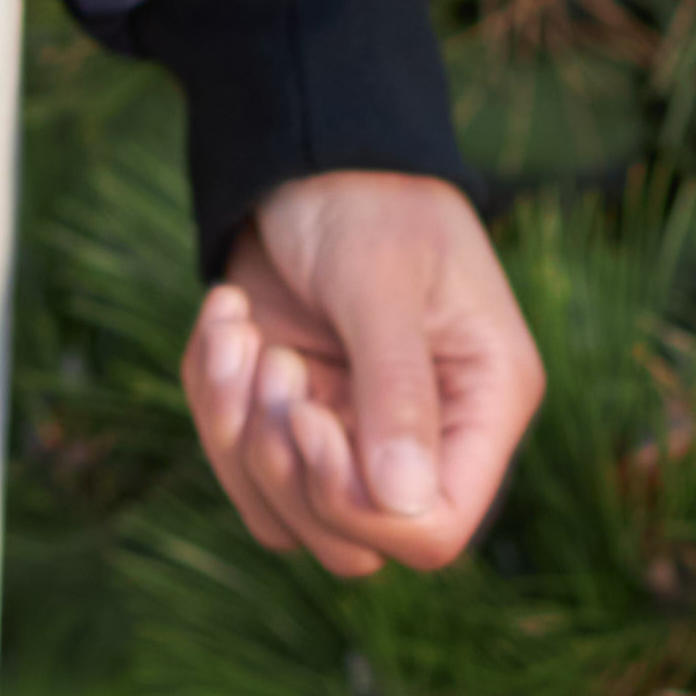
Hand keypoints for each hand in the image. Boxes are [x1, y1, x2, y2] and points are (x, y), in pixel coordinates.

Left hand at [181, 172, 542, 581]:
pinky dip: (212, 400)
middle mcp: (426, 440)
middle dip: (286, 466)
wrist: (309, 150)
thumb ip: (396, 389)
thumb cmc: (368, 196)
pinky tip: (227, 320)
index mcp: (484, 405)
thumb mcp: (382, 280)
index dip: (357, 503)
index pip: (436, 528)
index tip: (306, 414)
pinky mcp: (292, 421)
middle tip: (272, 363)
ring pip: (285, 521)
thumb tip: (407, 504)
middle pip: (352, 545)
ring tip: (238, 331)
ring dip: (236, 432)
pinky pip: (237, 469)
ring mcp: (354, 437)